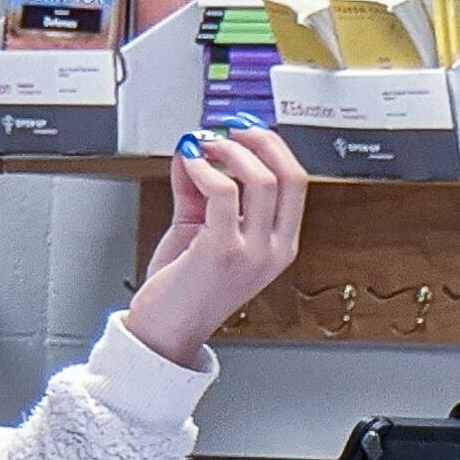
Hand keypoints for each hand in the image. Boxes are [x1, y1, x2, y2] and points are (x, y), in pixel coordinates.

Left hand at [121, 123, 308, 364]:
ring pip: (260, 179)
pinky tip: (191, 164)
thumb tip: (194, 149)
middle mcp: (274, 250)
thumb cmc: (181, 288)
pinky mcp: (222, 251)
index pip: (296, 182)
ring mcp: (252, 252)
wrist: (163, 330)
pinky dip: (205, 168)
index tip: (247, 128)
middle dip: (259, 140)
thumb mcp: (199, 230)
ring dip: (229, 151)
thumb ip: (198, 189)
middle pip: (289, 174)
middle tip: (229, 129)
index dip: (274, 147)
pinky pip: (222, 192)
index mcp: (280, 245)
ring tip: (204, 146)